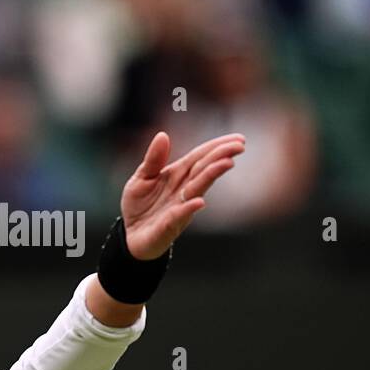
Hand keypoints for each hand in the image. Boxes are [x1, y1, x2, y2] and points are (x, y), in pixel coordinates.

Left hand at [120, 130, 245, 259]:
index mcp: (177, 176)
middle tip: (239, 146)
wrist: (129, 235)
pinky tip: (200, 202)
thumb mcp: (142, 177)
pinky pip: (179, 216)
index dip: (217, 147)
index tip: (238, 139)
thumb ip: (153, 159)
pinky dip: (189, 208)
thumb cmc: (139, 205)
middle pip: (203, 170)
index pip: (200, 158)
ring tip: (227, 162)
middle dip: (221, 157)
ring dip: (211, 176)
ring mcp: (179, 208)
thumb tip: (163, 135)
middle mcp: (183, 191)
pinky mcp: (168, 226)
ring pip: (197, 189)